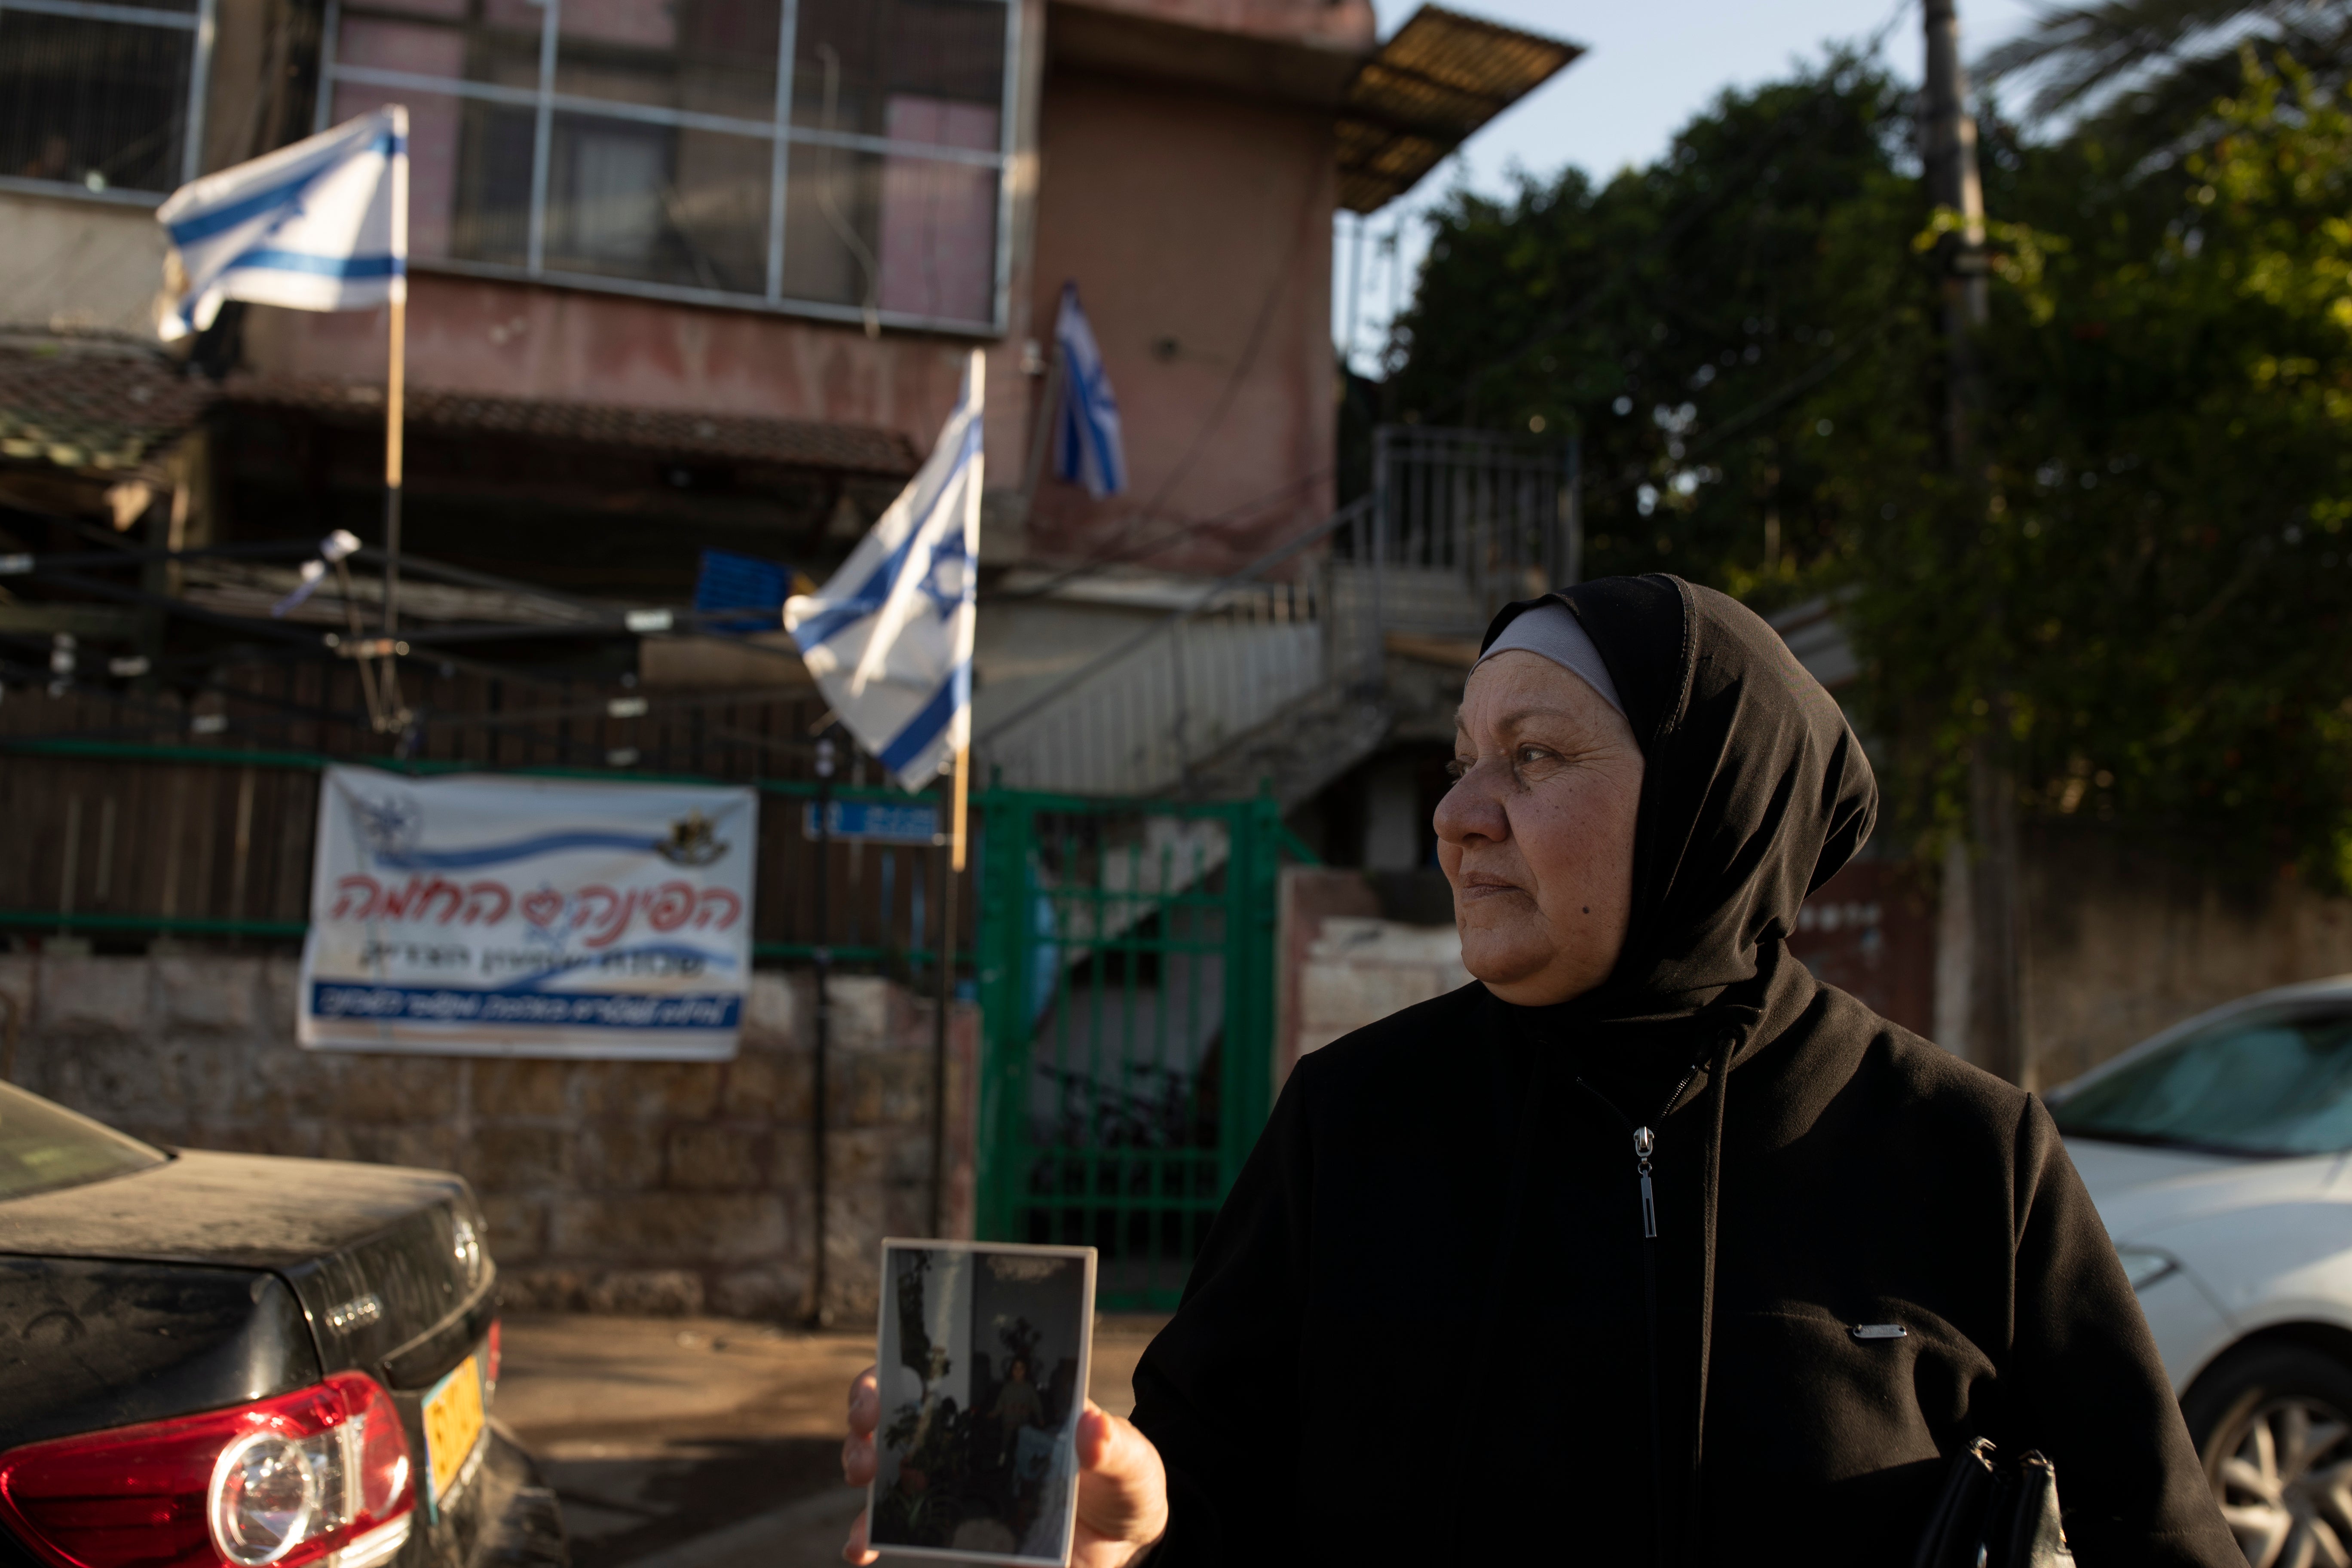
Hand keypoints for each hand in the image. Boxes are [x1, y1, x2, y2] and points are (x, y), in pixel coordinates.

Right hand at [842, 1365, 1169, 1566]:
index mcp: (1008, 1403)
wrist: (1121, 1544)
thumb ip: (1118, 1447)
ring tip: (864, 1479)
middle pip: (902, 1408)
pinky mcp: (954, 1530)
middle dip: (868, 1408)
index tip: (887, 1378)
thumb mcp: (1133, 1465)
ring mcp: (957, 1483)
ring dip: (864, 1466)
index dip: (908, 1364)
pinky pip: (902, 1530)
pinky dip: (870, 1536)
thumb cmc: (1124, 1487)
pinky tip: (860, 1549)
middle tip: (865, 1425)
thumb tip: (1094, 1426)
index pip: (948, 1366)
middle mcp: (970, 1435)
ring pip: (890, 1463)